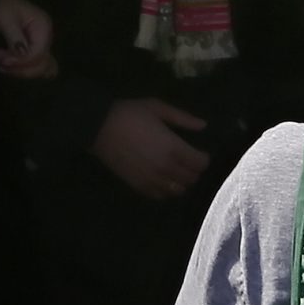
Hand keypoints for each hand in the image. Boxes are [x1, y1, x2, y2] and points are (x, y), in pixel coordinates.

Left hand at [0, 0, 56, 78]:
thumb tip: (23, 57)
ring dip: (20, 70)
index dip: (21, 62)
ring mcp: (41, 42)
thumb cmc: (0, 2)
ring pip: (38, 67)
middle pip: (41, 64)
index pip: (38, 54)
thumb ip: (15, 39)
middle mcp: (46, 37)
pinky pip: (34, 64)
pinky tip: (7, 65)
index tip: (1, 61)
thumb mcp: (6, 19)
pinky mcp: (33, 46)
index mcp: (43, 27)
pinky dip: (22, 68)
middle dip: (19, 67)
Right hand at [92, 96, 212, 199]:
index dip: (204, 159)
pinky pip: (161, 196)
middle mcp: (167, 168)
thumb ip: (182, 118)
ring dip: (182, 182)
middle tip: (189, 162)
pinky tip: (163, 180)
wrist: (99, 127)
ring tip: (177, 172)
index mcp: (174, 148)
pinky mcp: (139, 186)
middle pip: (192, 178)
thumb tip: (203, 125)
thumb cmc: (130, 113)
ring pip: (178, 190)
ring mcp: (153, 180)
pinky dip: (166, 191)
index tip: (200, 152)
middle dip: (194, 171)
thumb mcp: (157, 108)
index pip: (201, 164)